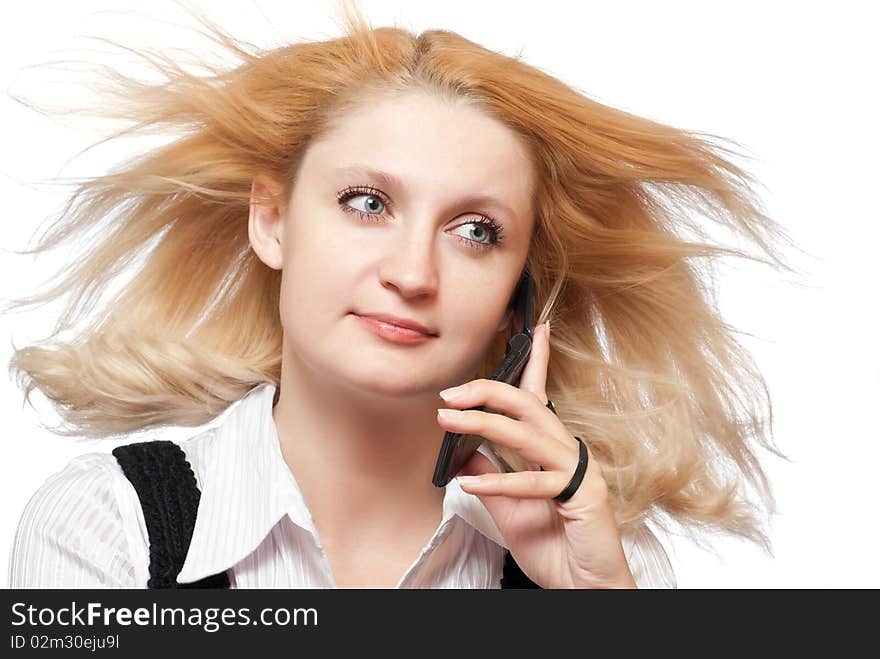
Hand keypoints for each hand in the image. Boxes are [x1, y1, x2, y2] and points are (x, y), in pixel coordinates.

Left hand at [436, 322, 636, 588]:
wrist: (584, 587)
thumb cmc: (553, 547)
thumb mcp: (509, 508)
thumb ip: (490, 477)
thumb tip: (461, 454)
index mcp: (553, 450)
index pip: (540, 398)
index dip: (537, 361)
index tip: (535, 328)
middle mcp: (568, 452)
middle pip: (530, 406)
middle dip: (489, 391)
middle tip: (450, 393)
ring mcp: (579, 472)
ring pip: (530, 434)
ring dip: (484, 425)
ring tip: (448, 420)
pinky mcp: (583, 496)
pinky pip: (537, 482)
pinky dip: (501, 481)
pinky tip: (472, 483)